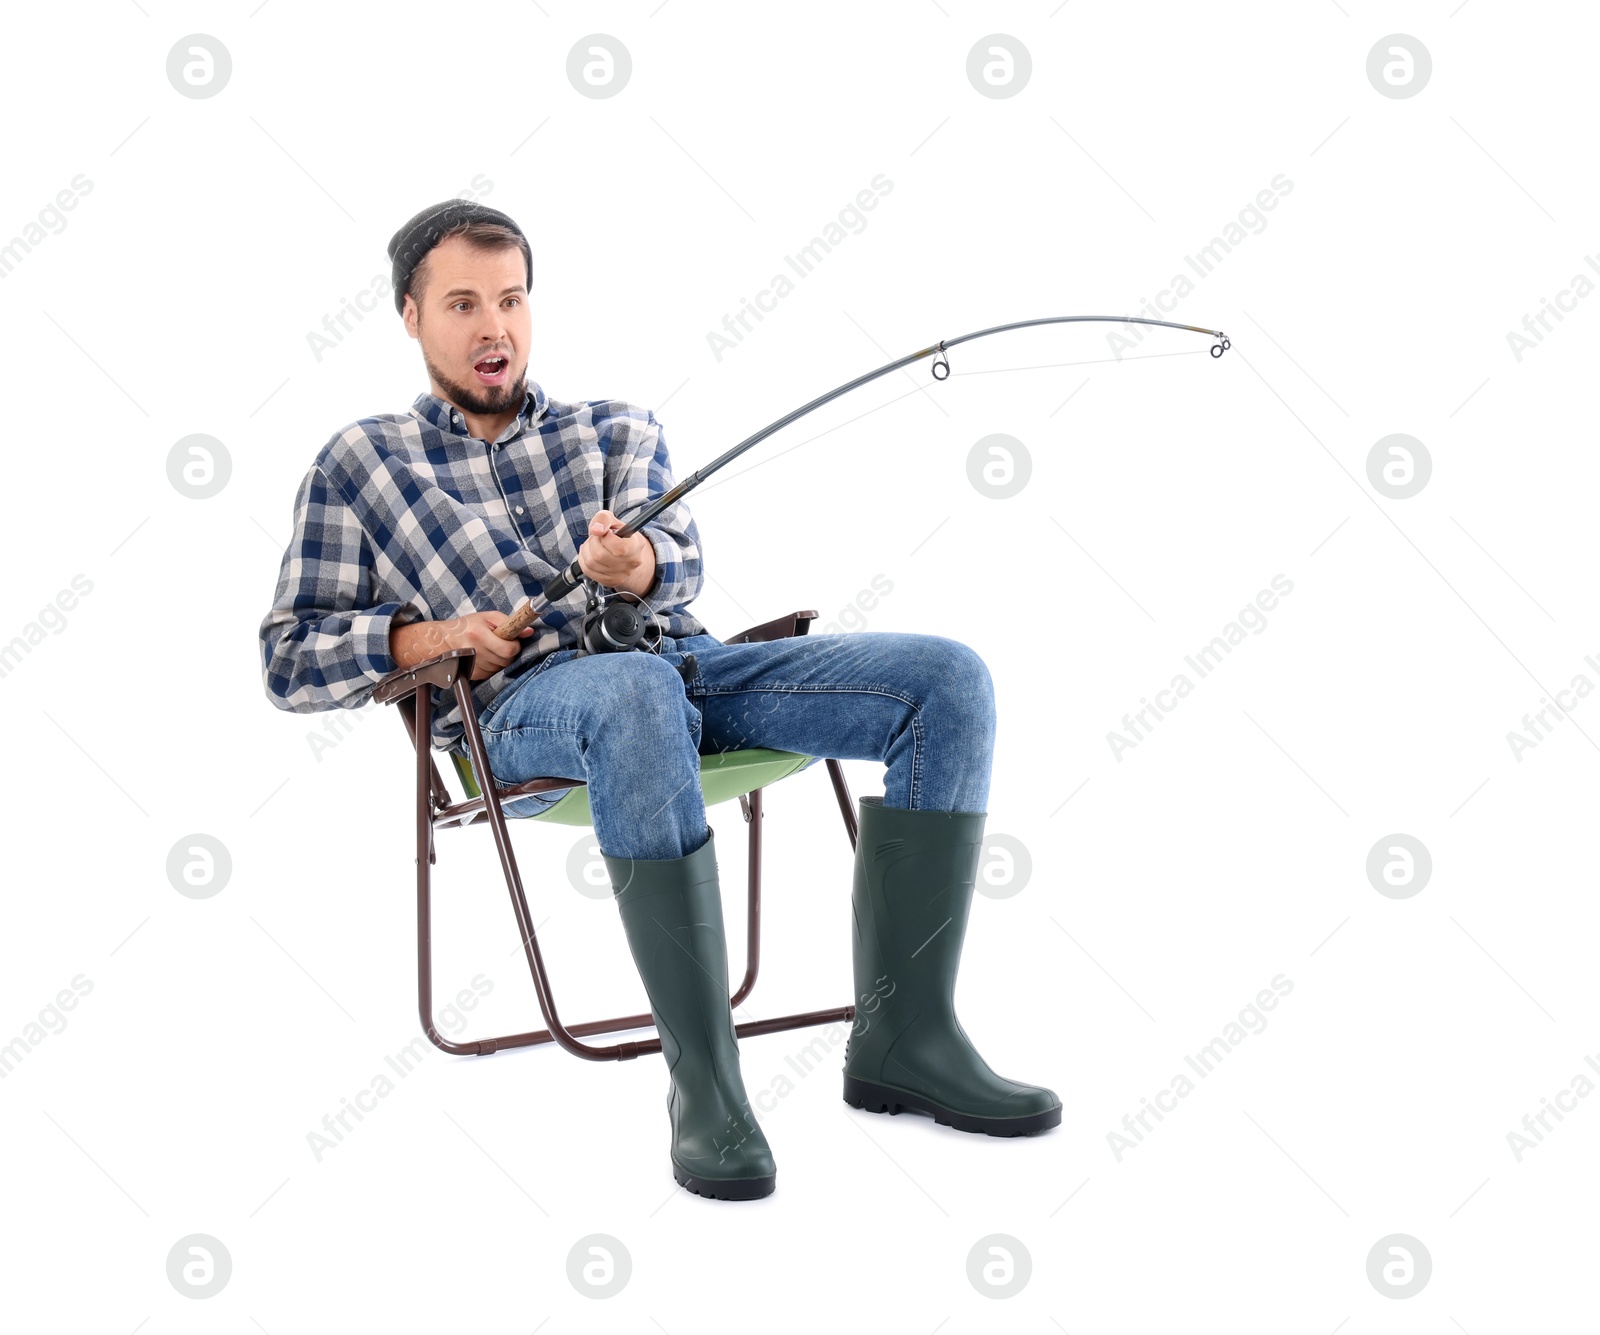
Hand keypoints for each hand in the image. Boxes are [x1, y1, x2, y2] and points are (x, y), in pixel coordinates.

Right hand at [391, 610, 534, 682]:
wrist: (440, 640)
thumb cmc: (466, 626)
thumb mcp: (487, 617)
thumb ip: (508, 622)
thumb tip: (529, 631)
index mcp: (479, 635)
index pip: (509, 650)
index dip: (514, 646)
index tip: (511, 641)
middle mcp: (475, 652)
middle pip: (506, 661)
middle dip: (508, 653)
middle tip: (501, 644)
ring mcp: (473, 666)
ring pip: (500, 668)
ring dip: (500, 660)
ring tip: (490, 649)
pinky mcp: (472, 675)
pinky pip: (492, 673)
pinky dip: (492, 666)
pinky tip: (484, 657)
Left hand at [576, 509, 653, 594]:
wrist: (626, 553)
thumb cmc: (619, 535)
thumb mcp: (613, 520)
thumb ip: (603, 519)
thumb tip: (596, 530)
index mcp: (636, 546)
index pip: (617, 547)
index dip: (605, 537)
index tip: (606, 533)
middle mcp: (631, 563)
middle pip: (600, 555)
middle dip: (592, 542)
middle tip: (597, 538)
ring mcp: (621, 575)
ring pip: (591, 563)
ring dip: (586, 550)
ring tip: (593, 545)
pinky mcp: (610, 581)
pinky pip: (588, 571)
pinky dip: (584, 560)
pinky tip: (590, 554)